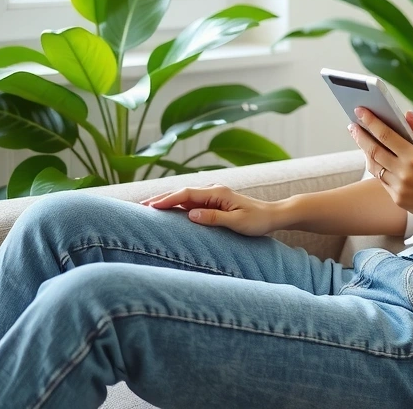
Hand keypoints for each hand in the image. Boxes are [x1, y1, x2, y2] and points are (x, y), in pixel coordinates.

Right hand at [141, 184, 279, 236]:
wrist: (272, 215)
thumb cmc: (257, 220)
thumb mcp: (237, 222)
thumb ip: (214, 218)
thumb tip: (190, 214)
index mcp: (218, 193)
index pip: (186, 194)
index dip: (167, 199)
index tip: (150, 206)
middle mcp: (213, 190)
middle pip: (182, 193)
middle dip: (161, 198)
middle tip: (140, 206)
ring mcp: (213, 195)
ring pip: (184, 197)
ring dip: (167, 201)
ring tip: (147, 208)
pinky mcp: (214, 202)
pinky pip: (191, 202)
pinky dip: (176, 205)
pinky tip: (166, 211)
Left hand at [350, 108, 412, 233]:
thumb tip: (407, 115)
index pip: (385, 135)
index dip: (370, 122)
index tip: (361, 111)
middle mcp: (404, 173)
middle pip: (373, 150)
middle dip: (360, 135)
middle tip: (352, 124)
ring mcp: (399, 188)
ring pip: (374, 167)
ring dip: (364, 151)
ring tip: (360, 139)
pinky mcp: (398, 200)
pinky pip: (381, 180)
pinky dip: (376, 167)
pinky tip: (374, 158)